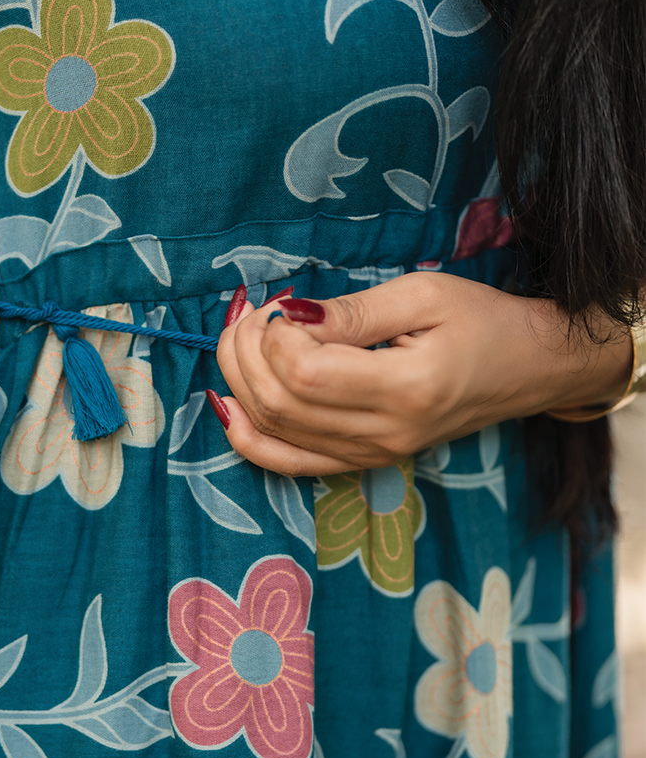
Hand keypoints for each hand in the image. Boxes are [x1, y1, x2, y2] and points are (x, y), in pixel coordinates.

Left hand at [213, 273, 633, 476]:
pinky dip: (249, 436)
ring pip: (275, 431)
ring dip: (240, 381)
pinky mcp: (364, 461)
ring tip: (243, 339)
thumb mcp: (424, 294)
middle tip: (253, 313)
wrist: (528, 369)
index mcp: (406, 389)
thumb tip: (287, 315)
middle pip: (280, 403)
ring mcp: (373, 455)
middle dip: (246, 352)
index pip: (304, 373)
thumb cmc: (482, 322)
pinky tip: (228, 403)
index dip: (274, 334)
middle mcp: (385, 434)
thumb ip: (352, 311)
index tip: (282, 302)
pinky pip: (290, 463)